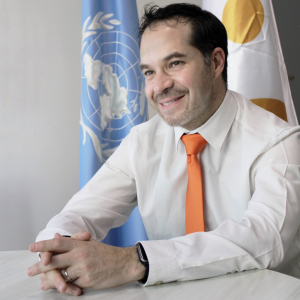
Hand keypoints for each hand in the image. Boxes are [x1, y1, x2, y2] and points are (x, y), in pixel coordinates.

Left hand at [27, 233, 145, 290]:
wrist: (123, 263)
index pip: (58, 243)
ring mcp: (83, 268)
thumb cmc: (106, 253)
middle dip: (40, 266)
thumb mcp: (90, 244)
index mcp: (80, 244)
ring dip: (50, 281)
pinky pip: (72, 285)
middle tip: (29, 271)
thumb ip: (73, 241)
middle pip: (54, 260)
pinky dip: (65, 287)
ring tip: (42, 284)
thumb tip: (56, 237)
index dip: (44, 245)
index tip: (32, 247)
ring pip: (61, 275)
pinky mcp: (87, 280)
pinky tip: (60, 289)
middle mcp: (80, 255)